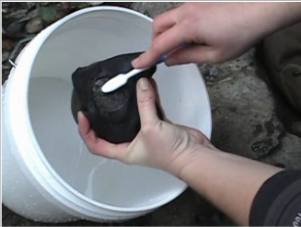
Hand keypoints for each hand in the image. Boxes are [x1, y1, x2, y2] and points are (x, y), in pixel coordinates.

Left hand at [78, 78, 214, 175]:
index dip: (86, 131)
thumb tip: (141, 86)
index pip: (96, 144)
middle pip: (111, 129)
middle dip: (105, 115)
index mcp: (124, 151)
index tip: (84, 116)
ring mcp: (145, 133)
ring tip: (121, 89)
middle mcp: (132, 143)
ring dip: (128, 103)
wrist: (193, 155)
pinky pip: (148, 109)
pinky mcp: (158, 125)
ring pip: (131, 116)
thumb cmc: (172, 155)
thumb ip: (145, 104)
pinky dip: (147, 98)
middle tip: (98, 101)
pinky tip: (146, 87)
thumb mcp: (151, 128)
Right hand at [132, 2, 281, 67]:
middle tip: (165, 56)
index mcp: (190, 26)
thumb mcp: (214, 54)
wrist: (261, 9)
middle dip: (155, 42)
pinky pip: (179, 15)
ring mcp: (193, 4)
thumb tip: (171, 60)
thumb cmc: (243, 31)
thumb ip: (188, 57)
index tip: (138, 64)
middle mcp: (187, 11)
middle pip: (157, 26)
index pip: (160, 44)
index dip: (147, 56)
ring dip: (167, 34)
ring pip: (167, 19)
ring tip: (181, 48)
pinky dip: (177, 27)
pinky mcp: (199, 2)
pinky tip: (190, 37)